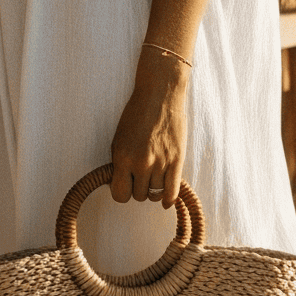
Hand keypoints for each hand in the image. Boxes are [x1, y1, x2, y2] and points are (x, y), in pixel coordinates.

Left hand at [108, 48, 189, 205]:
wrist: (160, 95)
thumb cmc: (137, 114)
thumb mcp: (119, 139)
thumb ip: (119, 163)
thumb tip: (121, 184)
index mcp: (122, 157)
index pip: (119, 194)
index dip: (122, 192)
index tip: (125, 185)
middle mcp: (141, 163)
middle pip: (139, 196)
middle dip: (138, 189)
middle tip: (141, 178)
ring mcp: (160, 163)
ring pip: (155, 195)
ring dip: (153, 191)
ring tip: (153, 180)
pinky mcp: (177, 160)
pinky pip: (172, 191)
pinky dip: (168, 199)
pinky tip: (166, 200)